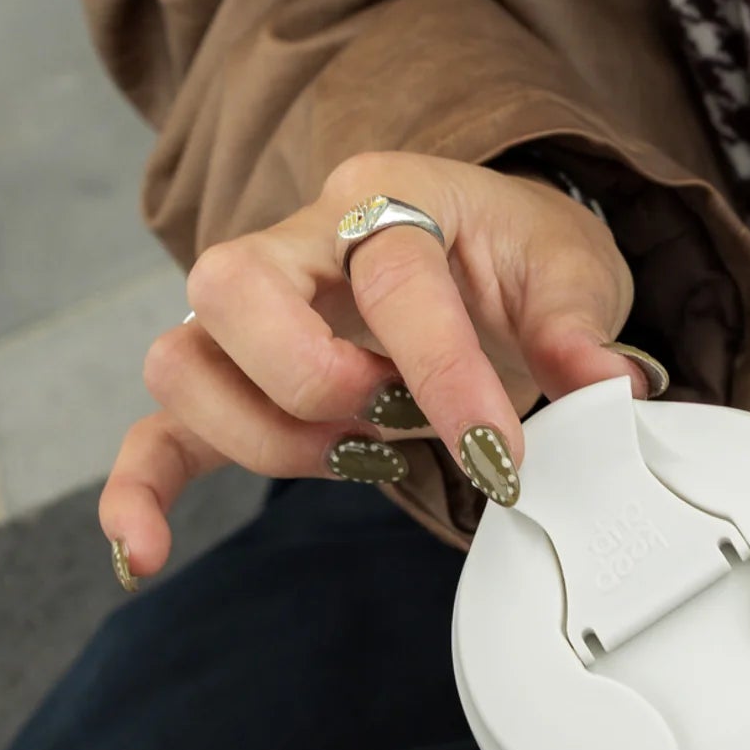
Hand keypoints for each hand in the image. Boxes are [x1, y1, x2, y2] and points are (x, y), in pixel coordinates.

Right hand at [101, 150, 658, 583]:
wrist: (486, 252)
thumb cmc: (518, 256)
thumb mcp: (573, 272)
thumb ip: (579, 328)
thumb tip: (607, 388)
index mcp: (391, 197)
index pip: (390, 277)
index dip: (443, 378)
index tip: (500, 456)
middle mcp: (301, 241)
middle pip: (232, 288)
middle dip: (318, 383)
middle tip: (399, 428)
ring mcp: (255, 315)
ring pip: (187, 363)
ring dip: (274, 437)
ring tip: (369, 455)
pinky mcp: (239, 380)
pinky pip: (160, 429)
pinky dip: (142, 490)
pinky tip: (145, 551)